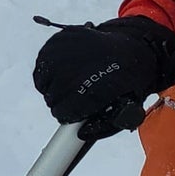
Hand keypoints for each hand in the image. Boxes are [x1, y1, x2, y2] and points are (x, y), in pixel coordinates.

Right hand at [32, 15, 174, 137]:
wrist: (132, 48)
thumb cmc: (128, 82)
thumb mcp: (124, 108)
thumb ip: (103, 127)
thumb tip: (80, 134)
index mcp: (93, 88)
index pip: (63, 111)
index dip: (67, 116)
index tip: (73, 114)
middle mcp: (75, 68)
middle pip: (51, 98)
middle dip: (60, 103)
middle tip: (74, 98)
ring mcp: (64, 52)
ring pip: (43, 82)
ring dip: (52, 87)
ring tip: (69, 84)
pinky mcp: (57, 41)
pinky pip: (42, 64)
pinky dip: (48, 71)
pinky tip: (64, 71)